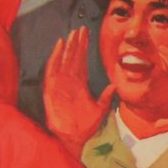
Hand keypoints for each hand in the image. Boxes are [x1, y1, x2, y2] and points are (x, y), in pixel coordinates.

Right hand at [43, 27, 112, 152]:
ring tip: (72, 35)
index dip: (83, 48)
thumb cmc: (85, 125)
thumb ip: (106, 97)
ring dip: (67, 48)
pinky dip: (56, 58)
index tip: (87, 35)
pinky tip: (59, 47)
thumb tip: (115, 86)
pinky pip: (53, 70)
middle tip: (81, 29)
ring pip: (63, 61)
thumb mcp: (100, 109)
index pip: (81, 62)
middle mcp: (69, 82)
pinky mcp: (52, 89)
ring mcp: (60, 84)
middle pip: (73, 58)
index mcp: (79, 84)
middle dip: (77, 44)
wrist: (74, 137)